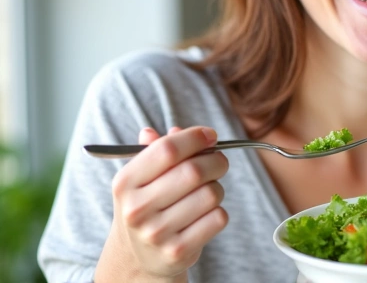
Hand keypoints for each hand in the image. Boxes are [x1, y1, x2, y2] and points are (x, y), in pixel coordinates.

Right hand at [95, 126, 228, 281]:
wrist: (139, 256)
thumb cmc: (148, 205)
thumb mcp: (142, 177)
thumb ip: (158, 149)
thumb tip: (177, 130)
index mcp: (126, 182)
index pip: (167, 149)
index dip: (195, 137)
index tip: (210, 135)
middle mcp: (137, 208)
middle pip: (193, 171)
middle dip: (216, 161)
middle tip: (219, 161)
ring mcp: (156, 233)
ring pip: (210, 194)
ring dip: (217, 188)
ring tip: (207, 192)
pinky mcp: (177, 251)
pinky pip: (217, 218)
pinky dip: (218, 211)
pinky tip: (205, 214)